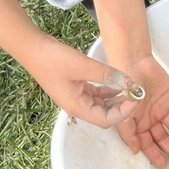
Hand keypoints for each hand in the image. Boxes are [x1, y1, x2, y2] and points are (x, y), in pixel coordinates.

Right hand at [27, 39, 142, 129]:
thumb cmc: (54, 59)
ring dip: (116, 98)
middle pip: (105, 115)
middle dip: (122, 106)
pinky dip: (107, 90)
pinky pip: (95, 94)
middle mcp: (77, 106)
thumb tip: (129, 83)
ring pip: (101, 104)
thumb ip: (107, 75)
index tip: (135, 97)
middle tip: (136, 91)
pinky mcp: (75, 87)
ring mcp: (75, 97)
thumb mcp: (83, 66)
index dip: (124, 112)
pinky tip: (117, 81)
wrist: (32, 48)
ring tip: (130, 86)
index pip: (106, 120)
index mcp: (77, 107)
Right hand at [113, 55, 168, 167]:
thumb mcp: (123, 115)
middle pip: (162, 136)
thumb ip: (129, 134)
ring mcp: (162, 107)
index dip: (154, 153)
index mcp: (138, 123)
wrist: (133, 65)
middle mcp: (150, 118)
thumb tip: (135, 152)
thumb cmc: (125, 91)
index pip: (147, 142)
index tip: (163, 165)